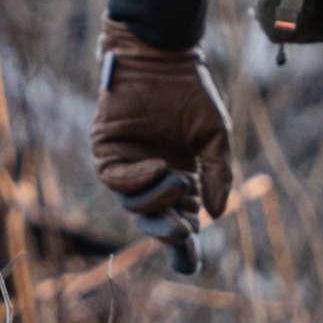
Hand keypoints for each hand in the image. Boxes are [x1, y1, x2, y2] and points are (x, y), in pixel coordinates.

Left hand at [90, 20, 232, 258]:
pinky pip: (115, 180)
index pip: (181, 218)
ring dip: (157, 200)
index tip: (191, 264)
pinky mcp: (106, 152)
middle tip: (183, 235)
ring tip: (178, 178)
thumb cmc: (191, 93)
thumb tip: (216, 215)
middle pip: (153, 220)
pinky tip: (160, 168)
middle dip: (166, 234)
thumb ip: (216, 174)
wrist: (164, 58)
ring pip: (133, 204)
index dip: (185, 244)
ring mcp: (127, 166)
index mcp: (180, 177)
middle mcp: (151, 177)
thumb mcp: (214, 137)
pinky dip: (137, 181)